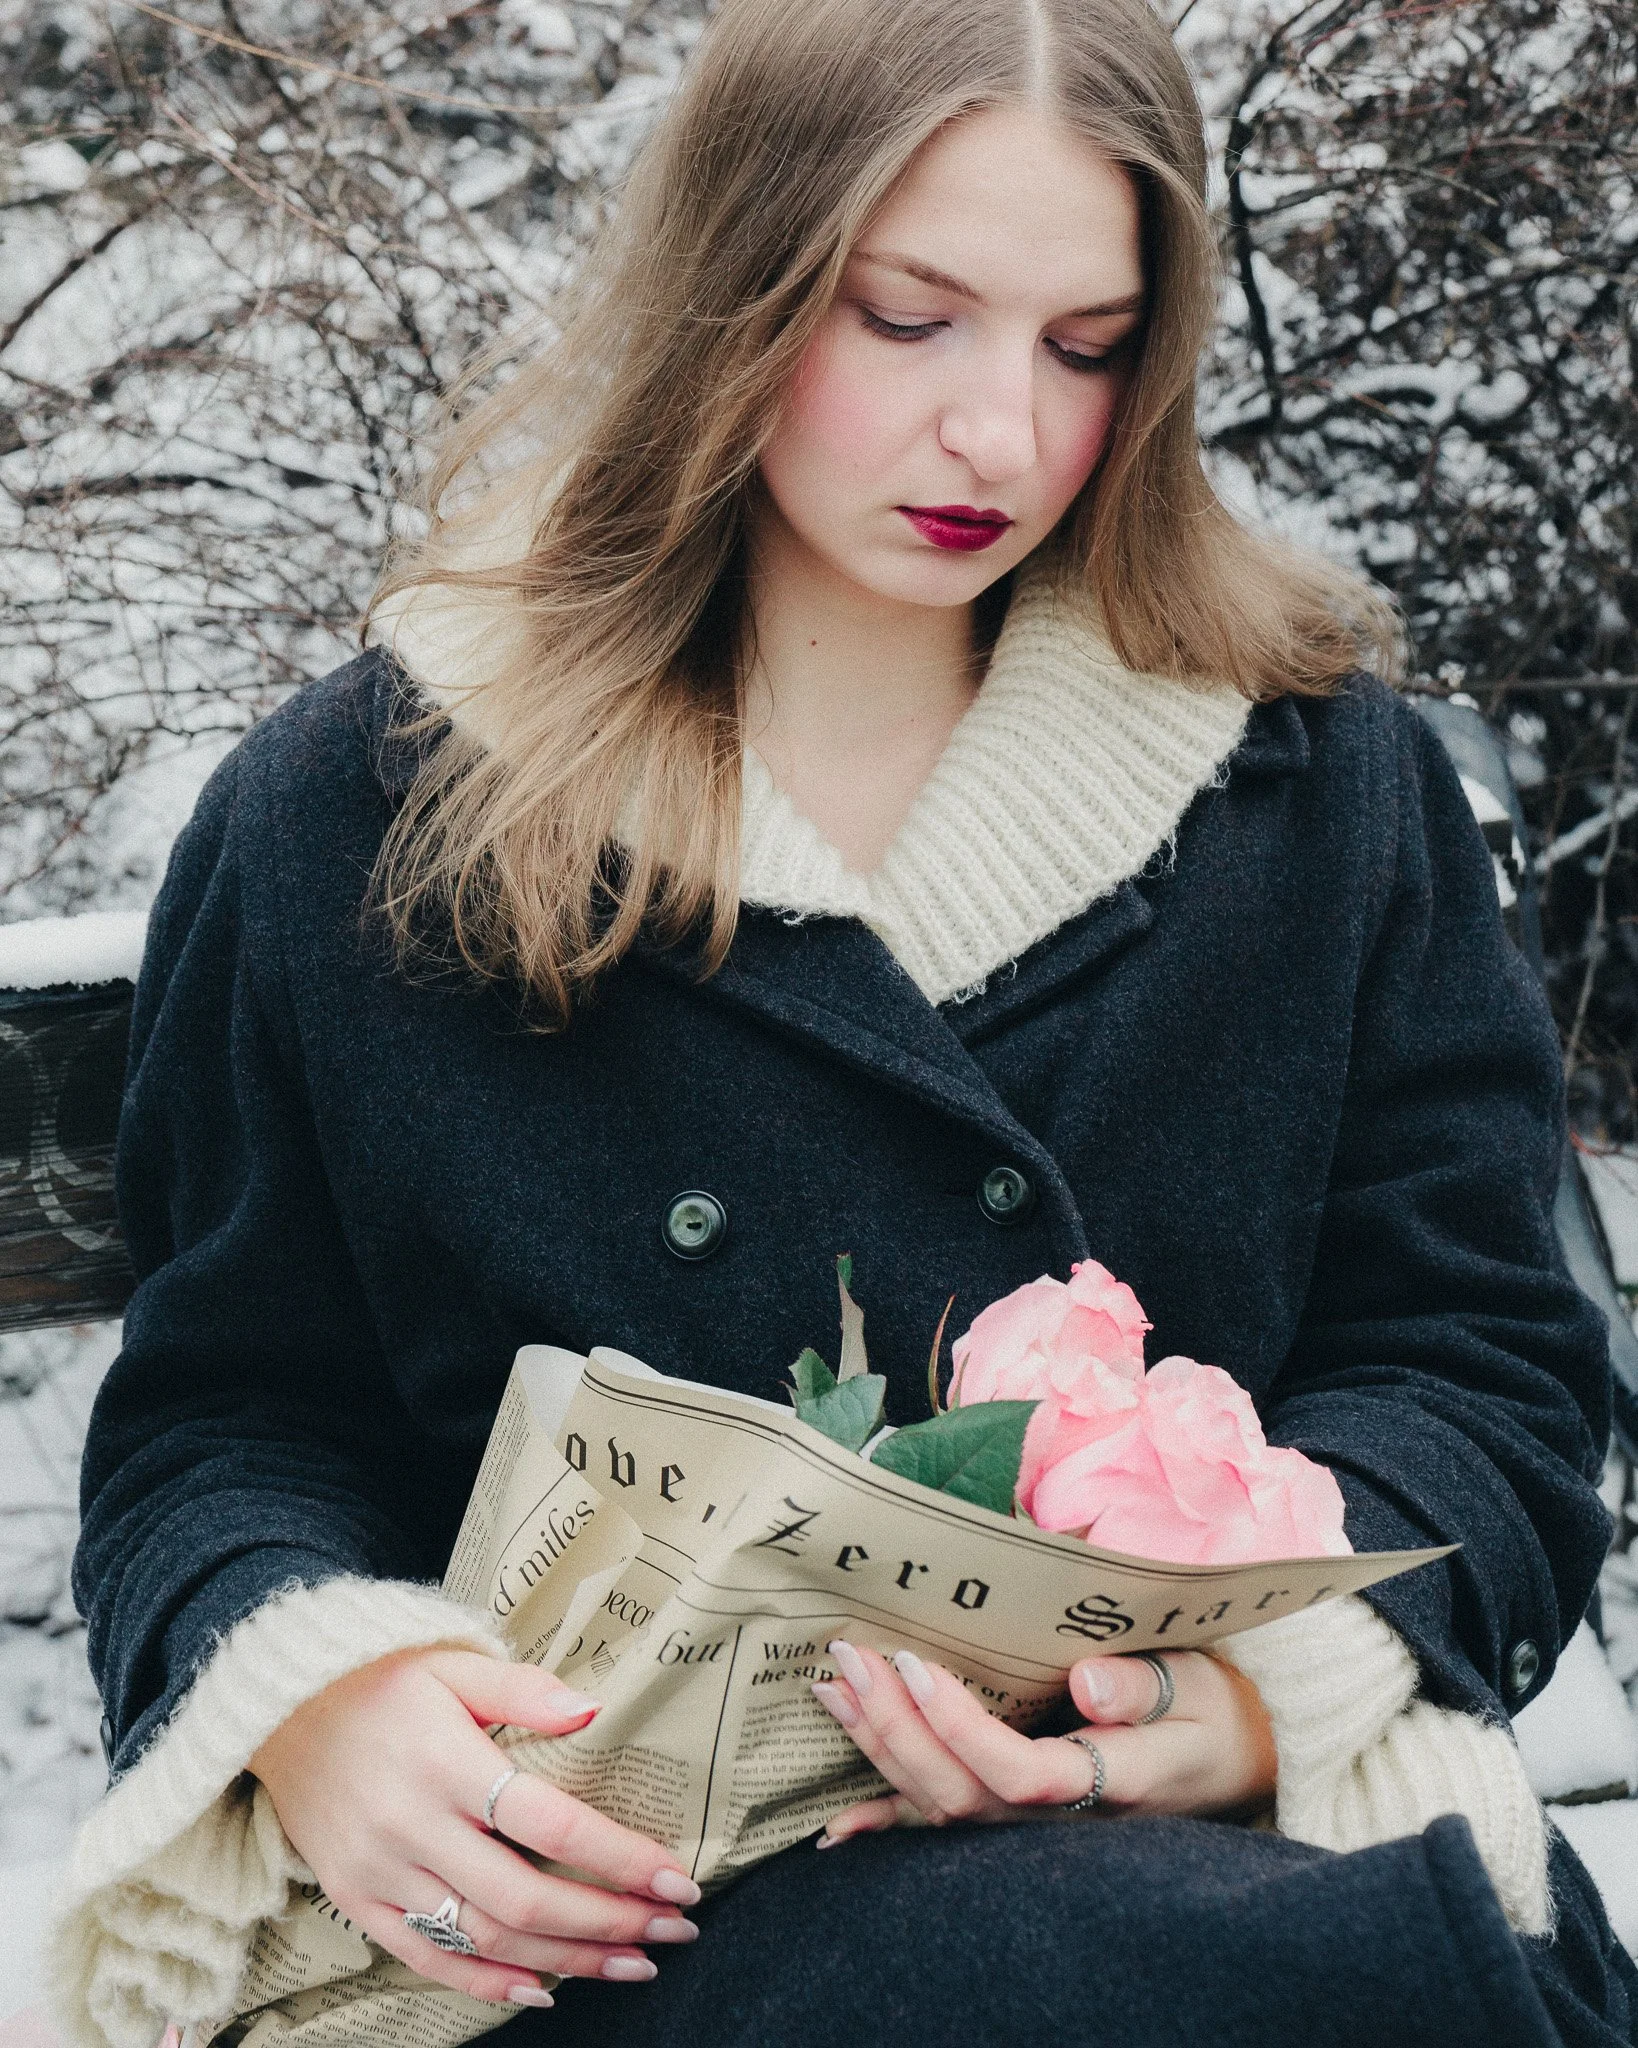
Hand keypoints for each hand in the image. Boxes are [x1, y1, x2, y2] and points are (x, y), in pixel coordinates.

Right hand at [248, 1647, 701, 2006]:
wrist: (276, 1703)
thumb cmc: (379, 1676)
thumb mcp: (454, 1663)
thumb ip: (525, 1691)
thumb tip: (595, 1712)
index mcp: (446, 1762)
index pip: (550, 1824)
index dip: (620, 1858)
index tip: (678, 1878)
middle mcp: (413, 1826)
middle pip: (526, 1896)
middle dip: (610, 1921)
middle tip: (674, 1929)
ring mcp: (381, 1871)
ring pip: (486, 1936)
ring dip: (566, 1959)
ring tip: (631, 1963)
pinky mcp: (357, 1898)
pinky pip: (426, 1956)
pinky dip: (486, 1982)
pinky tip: (542, 1988)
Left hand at [812, 1642, 1275, 1841]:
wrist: (1227, 1762)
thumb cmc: (1211, 1716)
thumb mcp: (1197, 1690)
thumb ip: (1145, 1688)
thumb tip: (1086, 1684)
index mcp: (1111, 1783)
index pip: (1021, 1773)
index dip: (961, 1727)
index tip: (918, 1664)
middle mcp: (1060, 1819)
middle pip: (962, 1793)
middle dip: (897, 1726)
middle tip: (851, 1659)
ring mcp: (1033, 1827)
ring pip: (942, 1806)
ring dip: (881, 1748)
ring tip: (834, 1689)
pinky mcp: (1015, 1817)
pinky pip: (943, 1828)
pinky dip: (888, 1822)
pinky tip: (837, 1826)